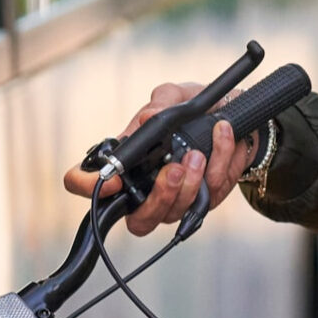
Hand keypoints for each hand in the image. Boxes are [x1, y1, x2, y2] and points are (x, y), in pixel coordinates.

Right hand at [60, 82, 258, 236]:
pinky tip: (224, 135)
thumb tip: (149, 117)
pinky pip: (211, 194)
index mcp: (125, 163)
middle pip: (139, 220)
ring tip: (200, 152)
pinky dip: (220, 163)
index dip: (89, 188)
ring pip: (177, 212)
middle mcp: (145, 190)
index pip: (86, 183)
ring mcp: (176, 201)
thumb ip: (162, 103)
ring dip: (192, 183)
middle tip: (175, 169)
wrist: (231, 115)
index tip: (113, 181)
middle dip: (160, 198)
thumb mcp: (175, 97)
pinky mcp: (205, 201)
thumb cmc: (190, 110)